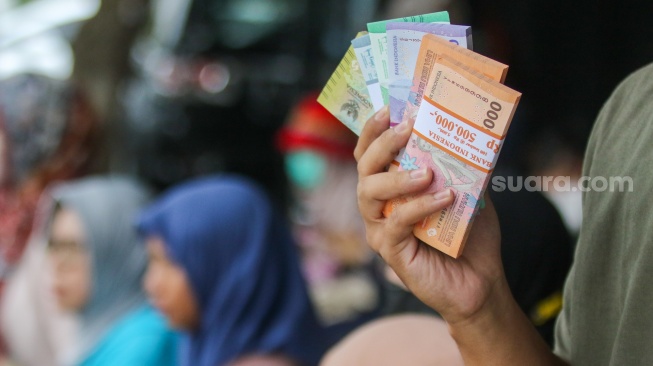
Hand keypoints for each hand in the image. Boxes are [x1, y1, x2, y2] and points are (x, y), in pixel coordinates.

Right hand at [355, 106, 503, 324]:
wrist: (481, 282)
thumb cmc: (470, 237)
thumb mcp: (469, 190)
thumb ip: (462, 164)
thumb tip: (470, 128)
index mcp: (391, 188)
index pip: (370, 154)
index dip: (373, 131)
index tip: (390, 108)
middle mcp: (379, 206)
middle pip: (365, 169)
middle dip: (382, 145)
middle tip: (407, 129)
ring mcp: (381, 229)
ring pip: (369, 194)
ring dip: (397, 178)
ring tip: (427, 172)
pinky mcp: (390, 251)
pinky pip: (396, 223)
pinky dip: (419, 207)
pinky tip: (444, 199)